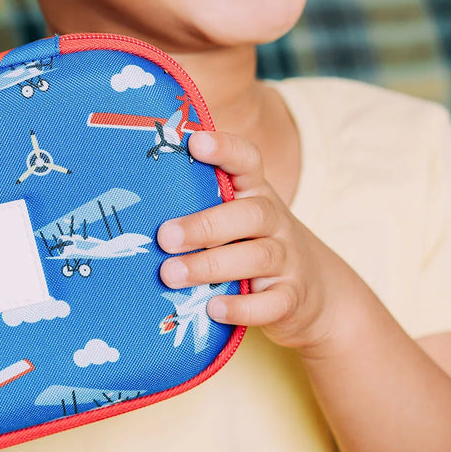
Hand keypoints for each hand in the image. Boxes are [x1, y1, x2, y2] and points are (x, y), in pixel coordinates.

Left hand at [156, 131, 359, 355]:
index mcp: (256, 193)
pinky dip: (243, 307)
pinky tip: (213, 309)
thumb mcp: (235, 217)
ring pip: (256, 257)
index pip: (247, 162)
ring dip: (210, 266)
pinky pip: (272, 303)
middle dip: (205, 225)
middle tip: (165, 236)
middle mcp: (275, 222)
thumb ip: (201, 202)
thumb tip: (136, 198)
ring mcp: (287, 261)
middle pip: (250, 215)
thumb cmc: (251, 244)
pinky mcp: (291, 299)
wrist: (314, 293)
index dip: (225, 150)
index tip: (195, 143)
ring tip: (170, 274)